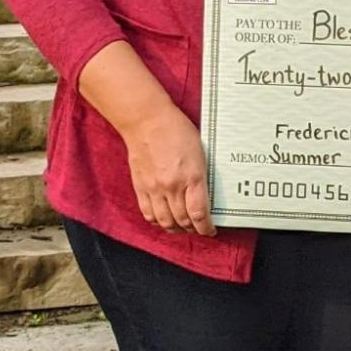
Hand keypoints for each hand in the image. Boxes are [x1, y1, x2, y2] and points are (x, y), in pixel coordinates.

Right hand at [124, 102, 215, 234]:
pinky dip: (157, 222)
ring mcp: (154, 188)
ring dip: (176, 229)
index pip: (199, 213)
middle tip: (199, 229)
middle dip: (193, 230)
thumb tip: (206, 196)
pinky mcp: (140, 187)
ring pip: (165, 221)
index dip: (206, 228)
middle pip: (183, 221)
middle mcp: (172, 186)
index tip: (210, 230)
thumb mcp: (200, 152)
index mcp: (192, 176)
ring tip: (183, 228)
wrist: (146, 120)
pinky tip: (164, 221)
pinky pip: (148, 213)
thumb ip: (202, 177)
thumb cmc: (175, 130)